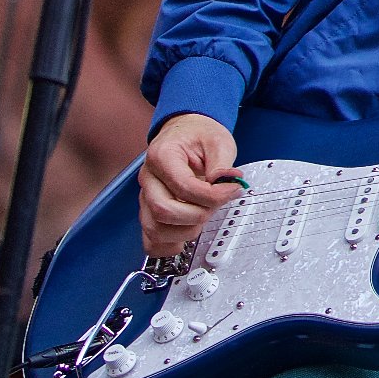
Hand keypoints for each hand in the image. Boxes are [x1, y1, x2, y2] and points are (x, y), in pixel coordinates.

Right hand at [139, 113, 242, 257]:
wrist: (186, 132)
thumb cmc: (198, 136)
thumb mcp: (218, 141)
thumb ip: (222, 164)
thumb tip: (228, 183)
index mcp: (162, 156)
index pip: (183, 187)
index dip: (211, 195)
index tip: (232, 191)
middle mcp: (149, 178)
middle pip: (163, 211)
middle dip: (198, 214)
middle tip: (217, 205)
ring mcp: (146, 197)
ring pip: (154, 229)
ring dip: (185, 231)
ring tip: (204, 216)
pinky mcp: (150, 211)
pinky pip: (149, 239)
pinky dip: (167, 245)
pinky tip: (186, 239)